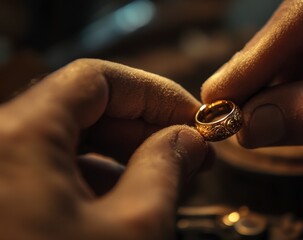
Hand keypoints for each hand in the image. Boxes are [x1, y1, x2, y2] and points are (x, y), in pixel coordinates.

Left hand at [0, 59, 208, 238]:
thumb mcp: (134, 228)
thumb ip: (167, 168)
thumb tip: (190, 139)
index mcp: (18, 139)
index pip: (96, 79)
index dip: (155, 93)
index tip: (192, 115)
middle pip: (82, 109)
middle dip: (143, 128)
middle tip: (188, 150)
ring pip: (68, 141)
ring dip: (124, 155)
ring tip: (167, 177)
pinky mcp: (4, 198)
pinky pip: (51, 171)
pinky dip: (95, 179)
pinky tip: (126, 200)